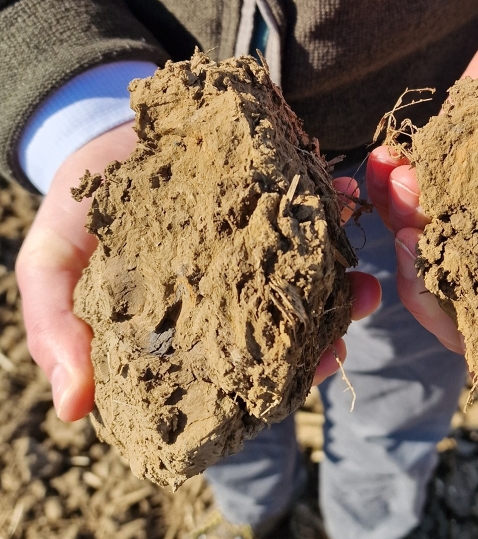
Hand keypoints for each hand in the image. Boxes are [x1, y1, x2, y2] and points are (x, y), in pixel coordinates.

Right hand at [17, 123, 379, 420]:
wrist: (99, 129)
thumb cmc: (77, 206)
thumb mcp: (50, 260)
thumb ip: (55, 325)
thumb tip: (71, 408)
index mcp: (186, 320)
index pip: (234, 367)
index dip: (270, 381)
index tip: (303, 380)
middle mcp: (229, 289)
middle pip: (282, 327)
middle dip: (320, 334)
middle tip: (347, 334)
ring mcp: (255, 242)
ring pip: (307, 275)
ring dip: (340, 281)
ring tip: (366, 285)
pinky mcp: (269, 195)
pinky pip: (308, 206)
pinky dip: (331, 203)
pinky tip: (348, 198)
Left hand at [368, 0, 477, 404]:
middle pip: (469, 324)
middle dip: (434, 298)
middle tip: (414, 248)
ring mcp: (471, 236)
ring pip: (425, 268)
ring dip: (406, 235)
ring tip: (408, 183)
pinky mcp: (438, 195)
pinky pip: (401, 208)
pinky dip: (387, 190)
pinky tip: (388, 163)